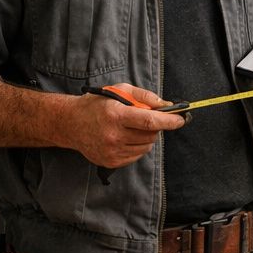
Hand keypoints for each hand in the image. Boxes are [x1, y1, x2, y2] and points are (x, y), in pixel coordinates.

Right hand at [67, 83, 185, 167]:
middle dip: (156, 126)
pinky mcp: (111, 162)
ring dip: (146, 137)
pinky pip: (137, 155)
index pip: (149, 121)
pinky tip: (125, 137)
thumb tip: (167, 106)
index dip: (169, 121)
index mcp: (115, 115)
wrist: (70, 123)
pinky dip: (138, 146)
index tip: (181, 119)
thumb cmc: (97, 104)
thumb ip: (145, 97)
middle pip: (150, 135)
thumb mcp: (119, 91)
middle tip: (147, 118)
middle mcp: (113, 135)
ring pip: (146, 147)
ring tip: (131, 127)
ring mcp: (111, 151)